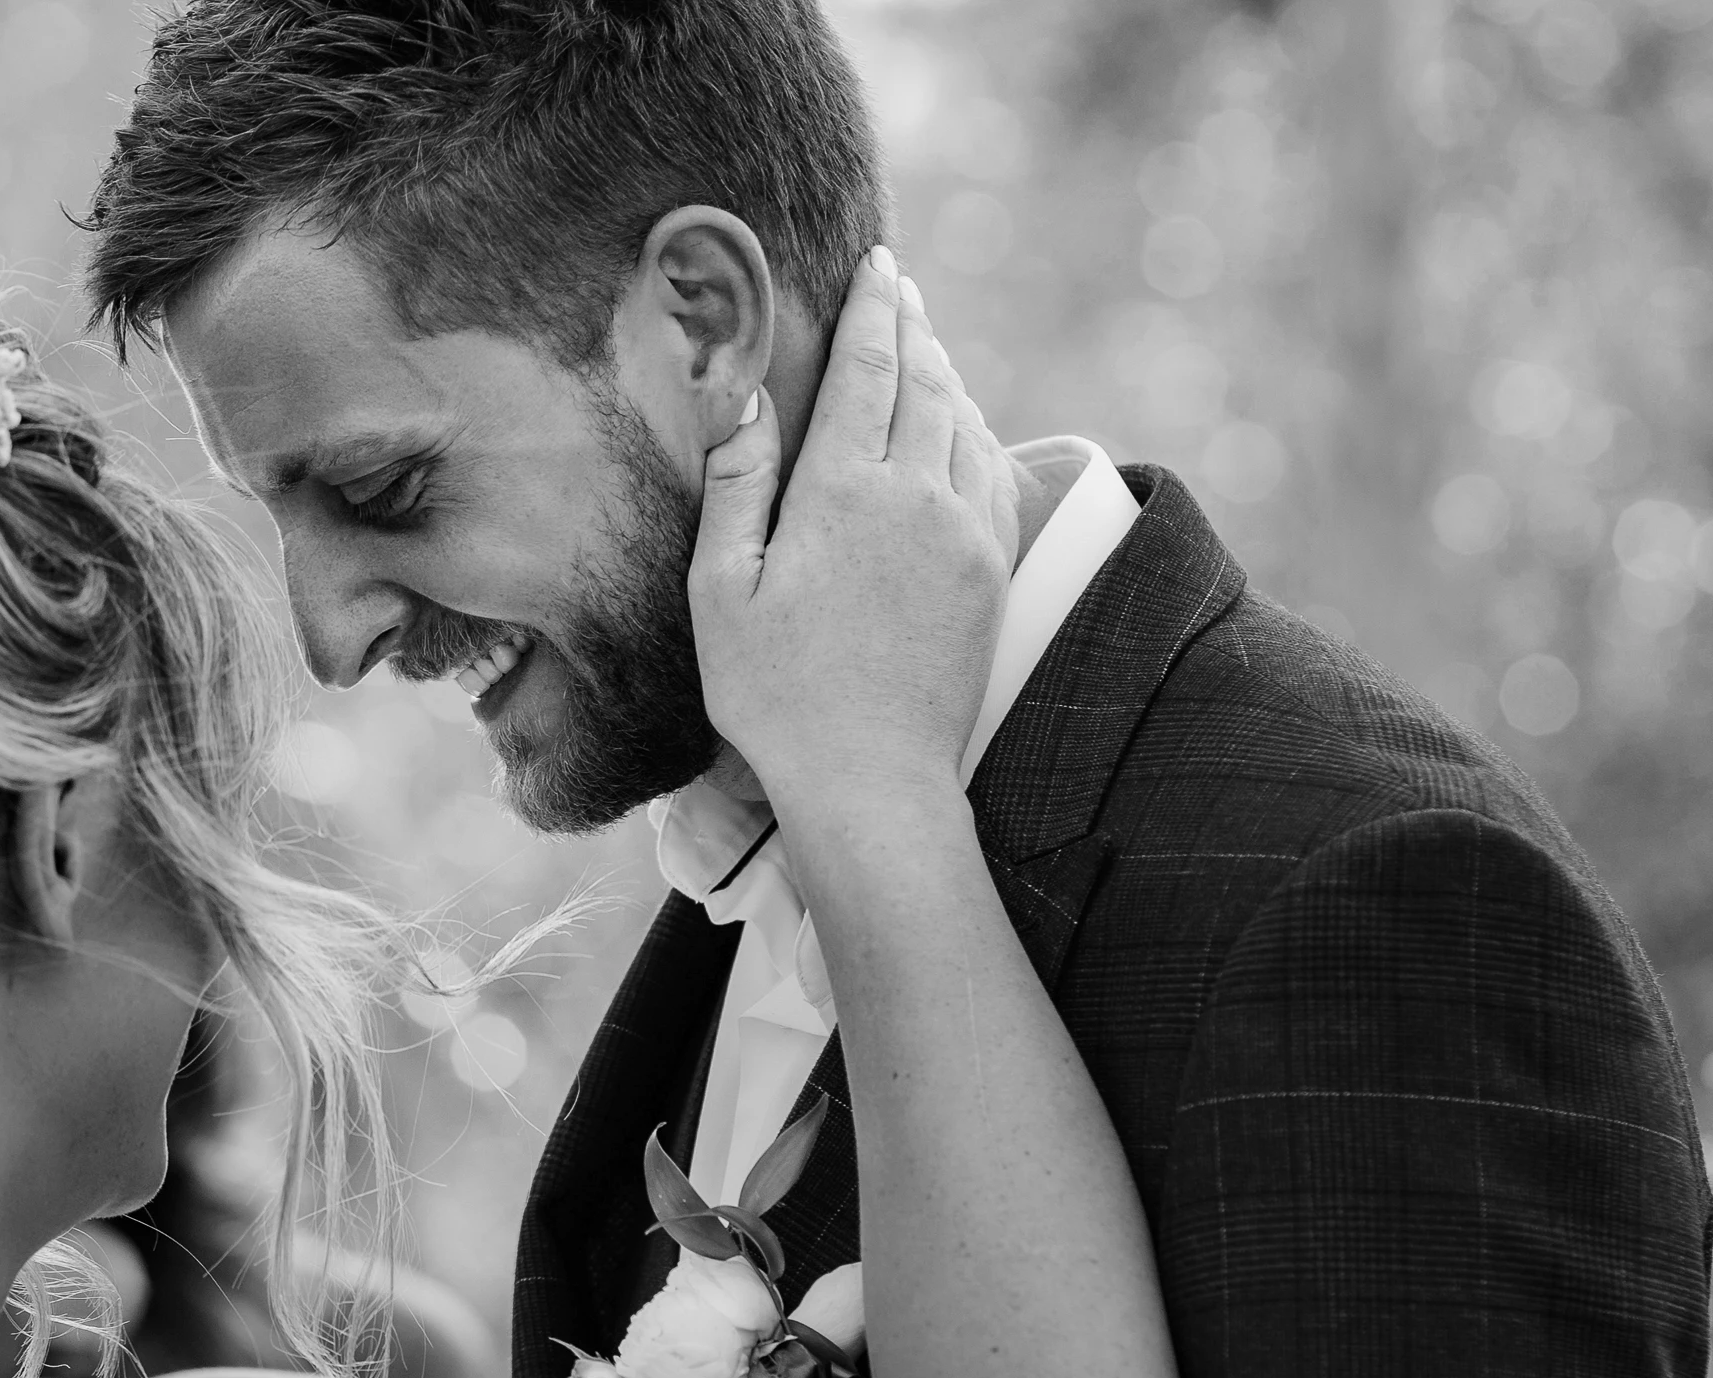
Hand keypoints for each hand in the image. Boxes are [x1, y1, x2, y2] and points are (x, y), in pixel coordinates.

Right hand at [687, 248, 1019, 806]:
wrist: (873, 778)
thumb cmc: (776, 693)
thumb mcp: (721, 591)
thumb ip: (737, 486)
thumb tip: (745, 399)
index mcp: (843, 491)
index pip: (866, 369)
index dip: (872, 308)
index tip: (876, 263)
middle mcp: (917, 497)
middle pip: (924, 381)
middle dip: (912, 324)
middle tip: (900, 283)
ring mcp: (964, 533)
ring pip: (963, 421)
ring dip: (944, 371)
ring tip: (925, 341)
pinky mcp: (990, 571)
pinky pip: (989, 472)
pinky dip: (973, 429)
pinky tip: (959, 425)